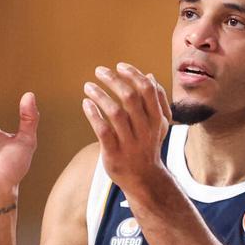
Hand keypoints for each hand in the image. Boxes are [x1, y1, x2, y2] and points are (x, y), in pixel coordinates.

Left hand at [81, 63, 171, 196]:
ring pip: (114, 112)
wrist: (144, 179)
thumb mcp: (159, 124)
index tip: (119, 66)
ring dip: (100, 95)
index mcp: (156, 119)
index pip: (147, 89)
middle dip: (113, 80)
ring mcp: (129, 142)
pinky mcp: (114, 153)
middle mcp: (144, 129)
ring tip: (88, 86)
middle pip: (129, 97)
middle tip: (99, 71)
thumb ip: (157, 100)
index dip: (133, 74)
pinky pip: (102, 130)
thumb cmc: (148, 146)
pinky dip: (93, 114)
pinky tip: (86, 103)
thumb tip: (149, 75)